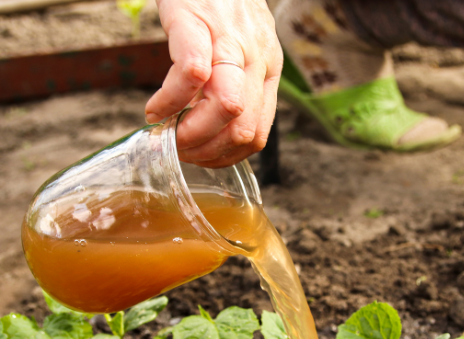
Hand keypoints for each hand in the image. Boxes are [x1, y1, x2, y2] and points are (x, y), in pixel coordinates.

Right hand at [145, 0, 282, 167]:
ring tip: (167, 133)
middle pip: (243, 128)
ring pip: (227, 107)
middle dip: (207, 151)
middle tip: (180, 150)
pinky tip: (155, 108)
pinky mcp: (196, 21)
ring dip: (190, 133)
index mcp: (267, 70)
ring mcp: (229, 39)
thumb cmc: (220, 7)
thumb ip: (238, 88)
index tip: (200, 158)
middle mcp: (256, 57)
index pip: (257, 134)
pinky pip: (191, 74)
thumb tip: (217, 133)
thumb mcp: (242, 50)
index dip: (226, 156)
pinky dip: (169, 102)